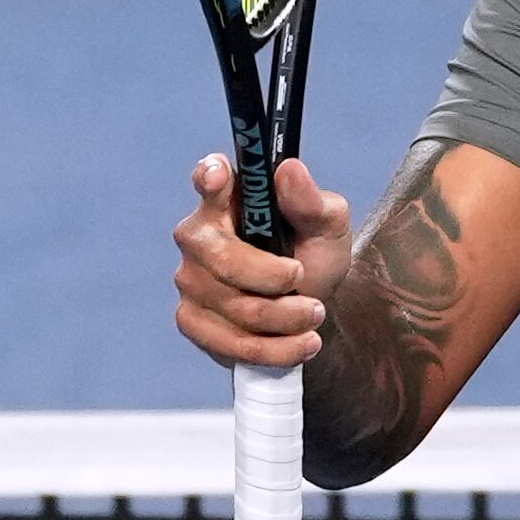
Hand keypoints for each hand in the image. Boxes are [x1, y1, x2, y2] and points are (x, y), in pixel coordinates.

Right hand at [171, 155, 351, 368]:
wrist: (311, 306)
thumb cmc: (312, 253)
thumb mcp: (328, 225)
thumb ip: (311, 202)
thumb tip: (290, 170)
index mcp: (227, 201)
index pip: (209, 181)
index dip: (210, 177)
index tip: (219, 175)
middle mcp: (199, 237)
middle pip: (225, 259)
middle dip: (276, 277)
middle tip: (305, 276)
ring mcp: (191, 281)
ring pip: (238, 307)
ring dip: (288, 316)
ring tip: (315, 313)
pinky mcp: (192, 321)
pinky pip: (233, 343)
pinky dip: (278, 348)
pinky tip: (304, 342)